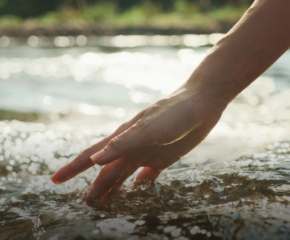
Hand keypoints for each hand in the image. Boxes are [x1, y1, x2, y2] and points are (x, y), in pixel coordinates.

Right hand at [51, 87, 222, 203]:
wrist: (200, 105)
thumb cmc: (173, 114)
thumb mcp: (148, 128)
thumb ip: (122, 143)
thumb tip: (94, 161)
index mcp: (123, 139)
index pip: (92, 156)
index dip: (73, 168)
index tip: (56, 181)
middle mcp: (131, 147)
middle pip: (108, 171)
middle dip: (96, 188)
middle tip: (85, 205)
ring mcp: (146, 152)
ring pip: (124, 175)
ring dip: (115, 189)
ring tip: (106, 204)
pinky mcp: (162, 157)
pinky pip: (147, 176)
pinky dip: (140, 185)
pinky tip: (136, 192)